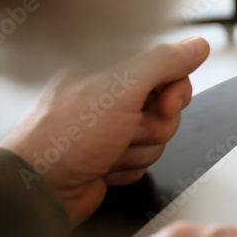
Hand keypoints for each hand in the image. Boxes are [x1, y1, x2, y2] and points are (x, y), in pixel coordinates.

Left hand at [1, 37, 209, 225]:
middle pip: (168, 106)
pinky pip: (145, 158)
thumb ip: (164, 62)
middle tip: (129, 130)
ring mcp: (110, 126)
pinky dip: (129, 166)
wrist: (40, 190)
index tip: (163, 104)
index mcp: (110, 68)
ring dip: (139, 150)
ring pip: (159, 136)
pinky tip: (105, 166)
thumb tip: (196, 46)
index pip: (168, 68)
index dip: (174, 90)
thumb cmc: (66, 138)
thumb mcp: (121, 89)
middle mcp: (110, 94)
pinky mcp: (111, 154)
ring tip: (109, 152)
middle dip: (154, 126)